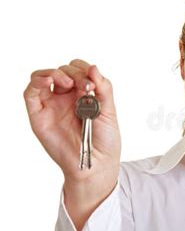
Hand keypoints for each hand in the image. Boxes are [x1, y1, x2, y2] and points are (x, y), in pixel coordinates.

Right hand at [24, 59, 120, 182]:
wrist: (96, 162)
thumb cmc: (105, 139)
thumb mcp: (109, 110)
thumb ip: (103, 88)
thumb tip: (93, 67)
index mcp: (83, 94)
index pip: (78, 69)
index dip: (85, 70)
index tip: (94, 83)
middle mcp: (66, 97)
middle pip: (63, 71)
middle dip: (75, 74)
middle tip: (86, 88)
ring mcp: (51, 105)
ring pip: (43, 76)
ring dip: (55, 73)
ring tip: (68, 83)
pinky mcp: (38, 115)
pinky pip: (30, 92)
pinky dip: (37, 81)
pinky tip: (49, 81)